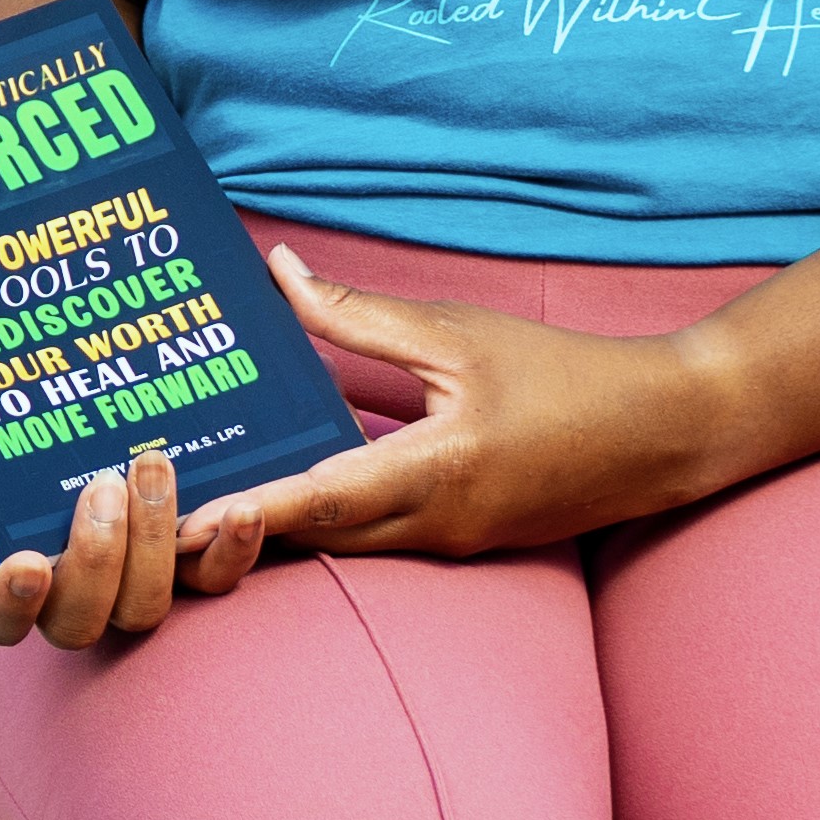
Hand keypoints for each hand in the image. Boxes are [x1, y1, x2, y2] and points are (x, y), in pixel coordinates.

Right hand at [0, 429, 271, 646]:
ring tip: (154, 464)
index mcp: (9, 569)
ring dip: (152, 547)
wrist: (108, 386)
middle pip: (79, 624)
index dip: (11, 605)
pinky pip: (218, 581)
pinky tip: (242, 506)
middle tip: (102, 486)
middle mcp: (75, 590)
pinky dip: (232, 552)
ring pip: (145, 610)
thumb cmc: (20, 417)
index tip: (27, 561)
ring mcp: (139, 580)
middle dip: (94, 563)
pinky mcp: (200, 559)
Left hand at [219, 245, 735, 557]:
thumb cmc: (566, 375)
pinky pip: (376, 537)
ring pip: (343, 543)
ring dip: (276, 524)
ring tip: (197, 496)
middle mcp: (438, 526)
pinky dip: (325, 517)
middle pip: (316, 537)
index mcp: (439, 472)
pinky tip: (282, 486)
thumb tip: (279, 274)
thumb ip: (360, 316)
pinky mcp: (461, 544)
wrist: (666, 432)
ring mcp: (451, 545)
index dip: (247, 512)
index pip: (321, 502)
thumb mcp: (459, 333)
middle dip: (237, 529)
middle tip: (153, 512)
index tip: (180, 522)